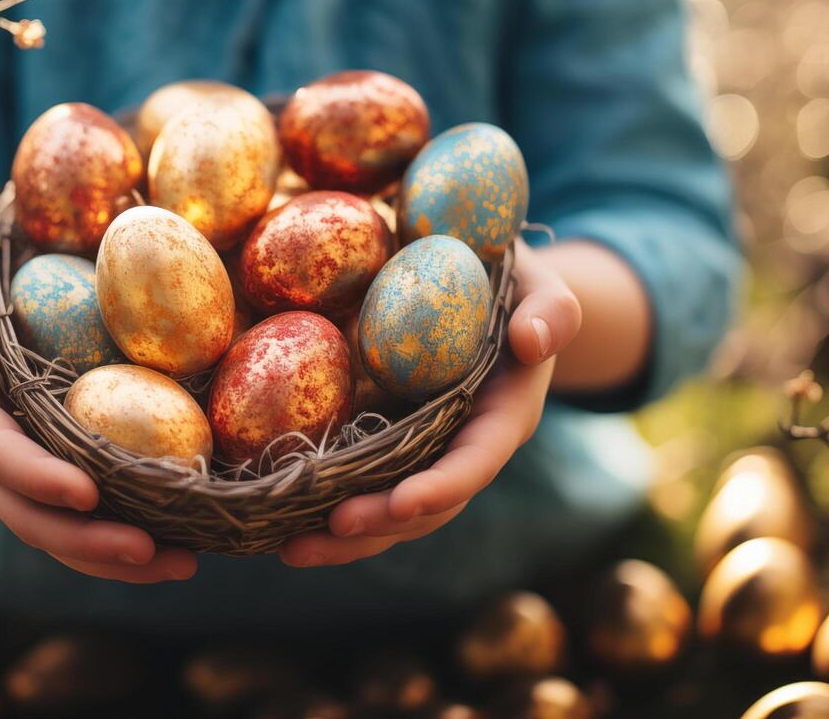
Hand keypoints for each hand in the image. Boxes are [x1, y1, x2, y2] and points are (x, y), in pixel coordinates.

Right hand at [0, 240, 197, 582]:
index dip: (35, 477)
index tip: (85, 493)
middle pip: (27, 514)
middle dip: (85, 540)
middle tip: (149, 550)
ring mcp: (22, 469)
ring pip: (60, 530)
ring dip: (115, 557)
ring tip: (183, 563)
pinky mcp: (57, 470)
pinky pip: (88, 516)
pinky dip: (129, 537)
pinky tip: (185, 543)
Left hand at [279, 241, 581, 567]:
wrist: (485, 286)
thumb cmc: (513, 280)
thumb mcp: (542, 285)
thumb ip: (552, 309)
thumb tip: (531, 340)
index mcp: (505, 415)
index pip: (476, 462)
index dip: (441, 487)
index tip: (402, 504)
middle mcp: (465, 447)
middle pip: (427, 507)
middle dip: (378, 526)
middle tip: (324, 532)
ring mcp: (425, 452)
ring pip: (390, 511)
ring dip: (344, 538)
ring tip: (287, 548)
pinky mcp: (391, 444)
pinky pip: (362, 484)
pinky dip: (324, 507)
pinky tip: (277, 521)